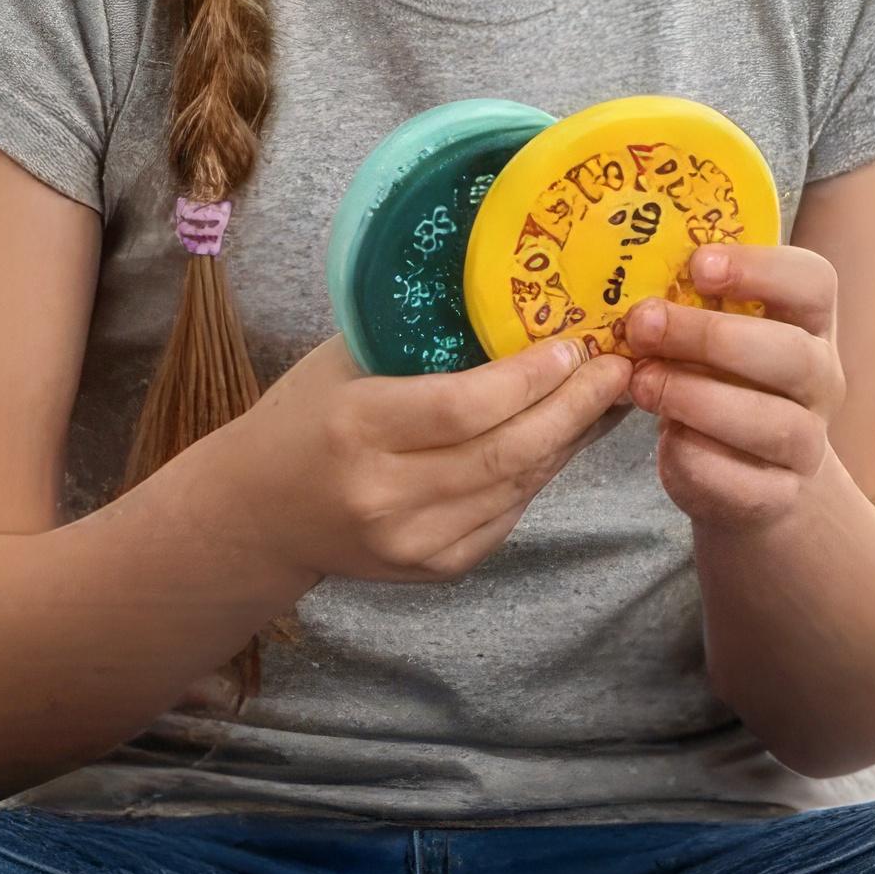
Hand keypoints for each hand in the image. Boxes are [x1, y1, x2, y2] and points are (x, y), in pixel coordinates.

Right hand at [222, 330, 631, 590]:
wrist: (257, 515)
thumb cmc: (303, 417)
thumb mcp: (345, 363)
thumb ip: (421, 341)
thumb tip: (520, 305)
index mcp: (355, 429)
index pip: (463, 407)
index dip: (529, 378)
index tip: (574, 346)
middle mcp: (385, 495)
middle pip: (505, 452)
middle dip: (574, 408)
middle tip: (617, 368)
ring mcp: (412, 541)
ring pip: (518, 486)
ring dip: (570, 440)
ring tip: (606, 398)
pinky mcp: (435, 568)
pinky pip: (510, 514)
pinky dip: (541, 472)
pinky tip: (565, 438)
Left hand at [622, 241, 847, 537]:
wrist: (751, 475)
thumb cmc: (721, 384)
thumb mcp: (713, 337)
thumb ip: (689, 306)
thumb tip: (621, 273)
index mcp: (809, 324)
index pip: (813, 282)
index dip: (760, 268)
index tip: (698, 264)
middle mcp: (821, 380)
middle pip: (791, 354)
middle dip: (711, 337)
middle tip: (644, 325)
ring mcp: (808, 443)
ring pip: (771, 422)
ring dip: (697, 399)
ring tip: (640, 384)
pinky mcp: (780, 497)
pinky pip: (743, 482)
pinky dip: (697, 459)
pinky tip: (666, 439)